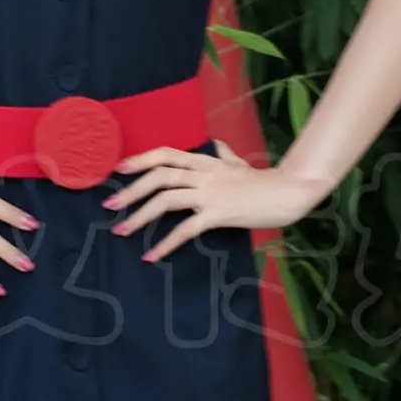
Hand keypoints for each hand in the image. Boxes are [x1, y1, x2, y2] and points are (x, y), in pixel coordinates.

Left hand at [103, 139, 331, 260]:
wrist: (290, 192)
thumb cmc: (266, 182)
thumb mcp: (241, 165)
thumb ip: (226, 156)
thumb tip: (219, 145)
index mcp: (206, 161)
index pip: (166, 154)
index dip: (140, 160)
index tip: (118, 169)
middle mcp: (204, 174)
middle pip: (159, 176)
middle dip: (130, 191)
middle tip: (110, 206)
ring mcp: (211, 193)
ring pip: (166, 199)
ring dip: (140, 216)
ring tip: (122, 230)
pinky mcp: (219, 214)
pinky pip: (185, 229)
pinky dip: (166, 243)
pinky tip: (153, 256)